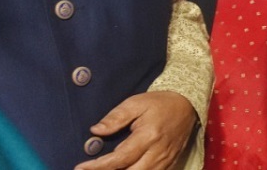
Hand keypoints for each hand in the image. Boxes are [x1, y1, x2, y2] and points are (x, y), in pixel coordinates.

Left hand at [73, 91, 196, 169]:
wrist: (186, 103)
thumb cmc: (159, 102)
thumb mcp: (135, 103)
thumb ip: (115, 117)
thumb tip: (95, 131)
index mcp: (148, 136)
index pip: (119, 158)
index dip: (98, 166)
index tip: (79, 168)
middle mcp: (157, 153)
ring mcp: (165, 161)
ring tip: (107, 169)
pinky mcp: (170, 164)